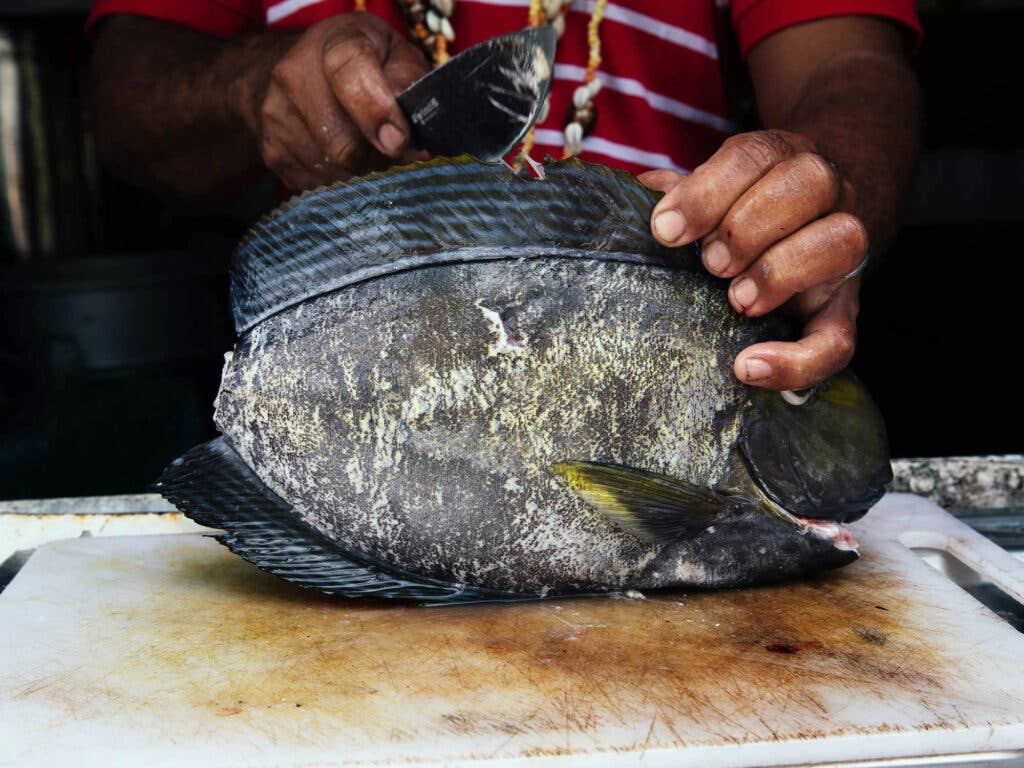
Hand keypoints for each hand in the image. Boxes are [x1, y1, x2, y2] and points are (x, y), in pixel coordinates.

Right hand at [244, 13, 428, 191]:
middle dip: (379, 158)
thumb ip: (408, 82)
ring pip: (331, 170)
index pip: (351, 78)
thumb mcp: (396, 54)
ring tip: (372, 154)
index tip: (399, 141)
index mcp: (334, 43)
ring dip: (362, 173)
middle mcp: (294, 75)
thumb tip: (408, 126)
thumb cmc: (364, 61)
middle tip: (397, 153)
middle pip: (343, 143)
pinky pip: (315, 185)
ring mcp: (276, 114)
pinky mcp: (271, 150)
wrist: (303, 68)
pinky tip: (348, 162)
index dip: (377, 113)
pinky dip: (340, 182)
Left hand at [639, 130, 867, 390]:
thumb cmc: (733, 215)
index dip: (707, 191)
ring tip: (736, 300)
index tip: (664, 229)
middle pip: (811, 182)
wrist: (801, 234)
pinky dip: (798, 360)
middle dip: (750, 225)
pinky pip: (839, 340)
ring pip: (843, 241)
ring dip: (783, 271)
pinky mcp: (842, 311)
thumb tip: (631, 194)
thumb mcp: (704, 194)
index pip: (754, 155)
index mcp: (781, 157)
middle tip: (709, 262)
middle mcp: (824, 192)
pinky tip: (748, 368)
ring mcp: (842, 249)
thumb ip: (671, 192)